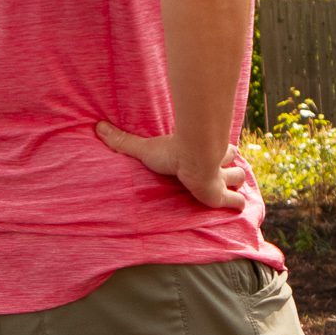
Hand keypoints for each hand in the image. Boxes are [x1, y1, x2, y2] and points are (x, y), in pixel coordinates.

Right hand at [95, 122, 247, 210]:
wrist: (191, 157)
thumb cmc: (171, 151)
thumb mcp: (143, 148)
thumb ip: (123, 142)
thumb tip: (97, 127)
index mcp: (203, 150)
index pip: (216, 147)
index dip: (218, 150)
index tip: (215, 151)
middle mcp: (216, 162)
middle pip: (232, 160)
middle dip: (230, 164)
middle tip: (224, 171)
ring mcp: (221, 179)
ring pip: (238, 177)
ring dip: (235, 181)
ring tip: (231, 188)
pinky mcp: (221, 197)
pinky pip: (236, 203)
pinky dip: (236, 205)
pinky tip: (235, 208)